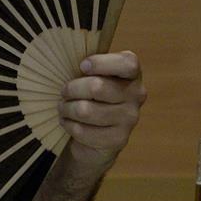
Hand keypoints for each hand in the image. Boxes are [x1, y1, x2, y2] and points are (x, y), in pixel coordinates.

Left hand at [57, 50, 146, 176]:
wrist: (95, 135)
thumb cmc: (90, 96)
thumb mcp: (92, 76)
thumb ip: (88, 66)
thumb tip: (71, 60)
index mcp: (132, 73)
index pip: (127, 63)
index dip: (101, 63)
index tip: (82, 66)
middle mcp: (136, 94)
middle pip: (97, 87)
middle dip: (72, 89)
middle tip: (64, 92)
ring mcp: (129, 118)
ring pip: (85, 110)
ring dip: (67, 108)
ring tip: (63, 108)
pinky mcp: (119, 139)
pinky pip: (83, 131)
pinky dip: (69, 125)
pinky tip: (68, 123)